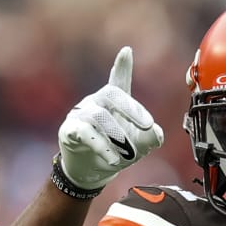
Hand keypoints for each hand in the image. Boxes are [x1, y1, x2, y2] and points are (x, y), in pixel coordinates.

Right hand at [56, 47, 164, 191]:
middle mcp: (96, 103)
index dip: (122, 66)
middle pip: (110, 93)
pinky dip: (101, 146)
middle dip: (131, 109)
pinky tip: (113, 158)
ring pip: (99, 116)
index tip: (127, 51)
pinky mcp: (69, 130)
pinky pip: (84, 132)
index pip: (118, 80)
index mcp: (114, 103)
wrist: (91, 173)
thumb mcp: (138, 147)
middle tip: (148, 126)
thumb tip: (156, 133)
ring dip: (117, 135)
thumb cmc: (116, 152)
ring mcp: (81, 115)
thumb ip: (150, 139)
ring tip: (128, 154)